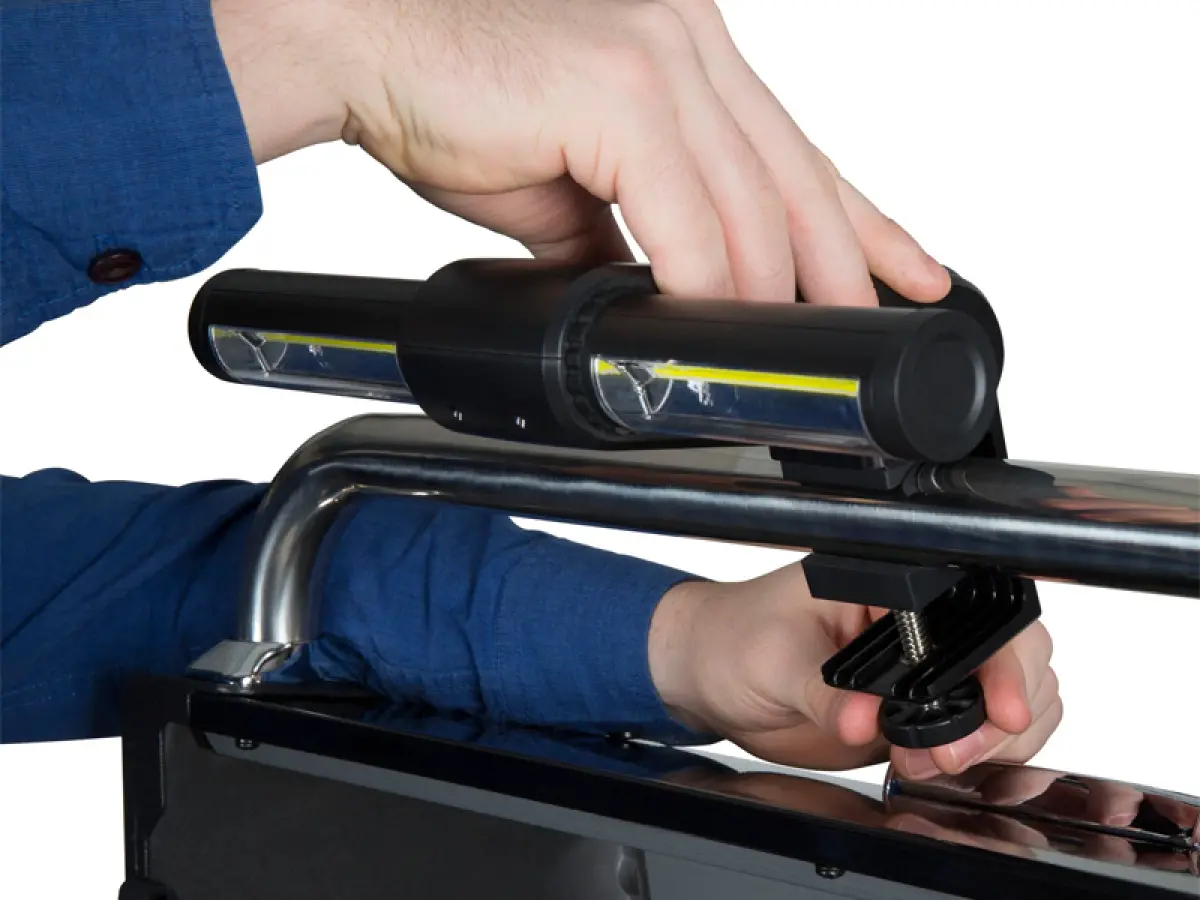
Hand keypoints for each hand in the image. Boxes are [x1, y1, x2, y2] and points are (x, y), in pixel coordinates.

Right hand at [213, 0, 949, 306]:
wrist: (359, 49)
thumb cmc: (456, 100)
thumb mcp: (569, 184)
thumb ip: (626, 236)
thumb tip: (652, 301)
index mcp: (689, 53)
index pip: (797, 149)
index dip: (862, 220)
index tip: (905, 273)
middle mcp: (691, 39)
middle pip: (797, 178)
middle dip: (842, 269)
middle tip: (864, 338)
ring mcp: (663, 54)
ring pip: (753, 205)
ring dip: (769, 295)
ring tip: (779, 358)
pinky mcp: (621, 88)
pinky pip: (688, 215)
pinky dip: (702, 284)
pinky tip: (705, 331)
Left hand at [648, 561, 1060, 776]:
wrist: (709, 674)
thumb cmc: (734, 637)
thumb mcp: (773, 659)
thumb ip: (822, 691)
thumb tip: (860, 719)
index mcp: (891, 582)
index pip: (976, 610)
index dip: (1003, 661)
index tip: (1001, 709)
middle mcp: (918, 620)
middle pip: (1014, 654)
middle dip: (1003, 711)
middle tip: (958, 752)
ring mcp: (925, 666)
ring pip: (1012, 695)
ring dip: (996, 740)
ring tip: (938, 762)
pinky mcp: (918, 709)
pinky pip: (981, 730)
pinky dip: (985, 755)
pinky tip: (940, 767)